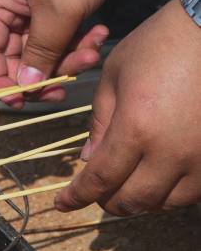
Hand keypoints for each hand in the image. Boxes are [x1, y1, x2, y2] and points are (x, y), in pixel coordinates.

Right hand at [0, 0, 108, 107]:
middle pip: (15, 58)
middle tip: (64, 87)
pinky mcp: (55, 9)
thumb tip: (28, 86)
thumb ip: (41, 52)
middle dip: (43, 73)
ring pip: (42, 52)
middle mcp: (9, 9)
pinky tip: (97, 36)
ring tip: (92, 52)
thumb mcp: (58, 11)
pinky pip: (60, 38)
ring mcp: (32, 10)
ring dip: (67, 60)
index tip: (20, 102)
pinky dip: (78, 44)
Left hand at [55, 0, 200, 214]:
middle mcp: (171, 152)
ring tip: (125, 183)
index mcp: (137, 129)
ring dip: (138, 200)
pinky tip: (156, 178)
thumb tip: (88, 160)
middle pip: (131, 201)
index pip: (100, 180)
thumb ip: (99, 123)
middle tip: (95, 192)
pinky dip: (168, 193)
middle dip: (106, 201)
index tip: (62, 203)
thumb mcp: (114, 79)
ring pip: (163, 203)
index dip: (77, 197)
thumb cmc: (160, 47)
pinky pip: (191, 193)